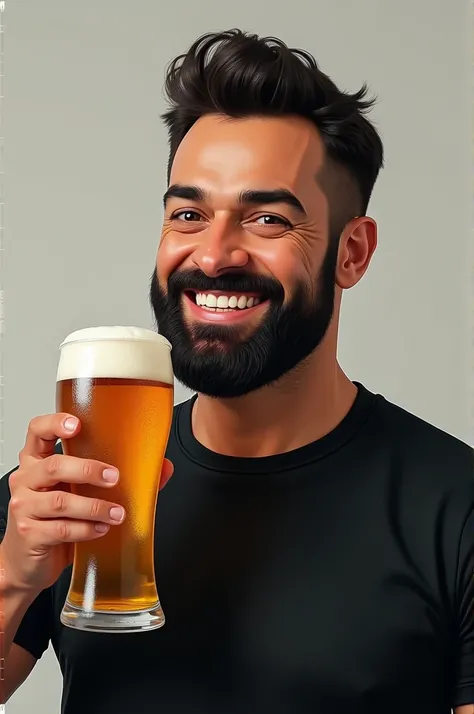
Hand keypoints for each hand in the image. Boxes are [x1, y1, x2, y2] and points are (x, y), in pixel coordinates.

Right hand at [1, 413, 173, 595]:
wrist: (27, 561)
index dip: (54, 423)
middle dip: (89, 469)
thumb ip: (114, 477)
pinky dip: (86, 529)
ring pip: (61, 501)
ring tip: (118, 513)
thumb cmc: (54, 518)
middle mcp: (26, 479)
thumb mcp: (78, 492)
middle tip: (115, 478)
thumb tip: (162, 467)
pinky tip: (101, 529)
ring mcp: (24, 507)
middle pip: (54, 465)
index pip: (37, 430)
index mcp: (36, 460)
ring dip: (95, 507)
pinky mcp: (29, 534)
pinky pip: (61, 529)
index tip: (77, 424)